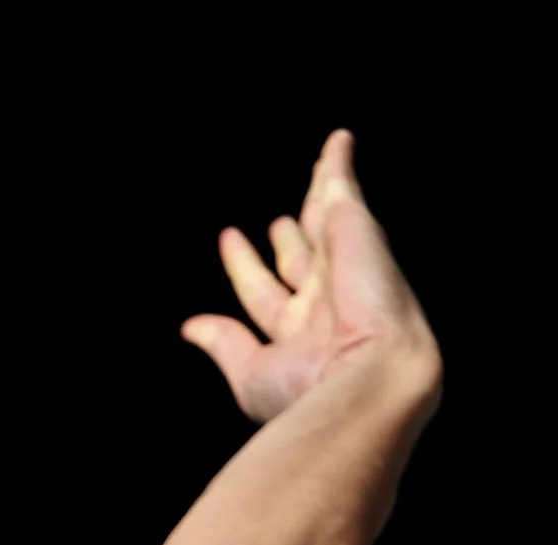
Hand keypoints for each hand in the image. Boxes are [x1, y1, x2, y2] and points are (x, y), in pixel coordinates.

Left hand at [181, 131, 438, 422]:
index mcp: (300, 333)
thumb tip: (192, 328)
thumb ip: (225, 344)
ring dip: (320, 193)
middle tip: (277, 223)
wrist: (364, 380)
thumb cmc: (309, 389)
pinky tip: (337, 142)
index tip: (230, 240)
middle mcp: (325, 296)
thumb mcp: (250, 371)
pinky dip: (339, 165)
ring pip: (326, 218)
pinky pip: (345, 188)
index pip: (264, 291)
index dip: (246, 265)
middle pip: (300, 256)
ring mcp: (342, 261)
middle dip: (289, 240)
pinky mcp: (356, 229)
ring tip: (319, 167)